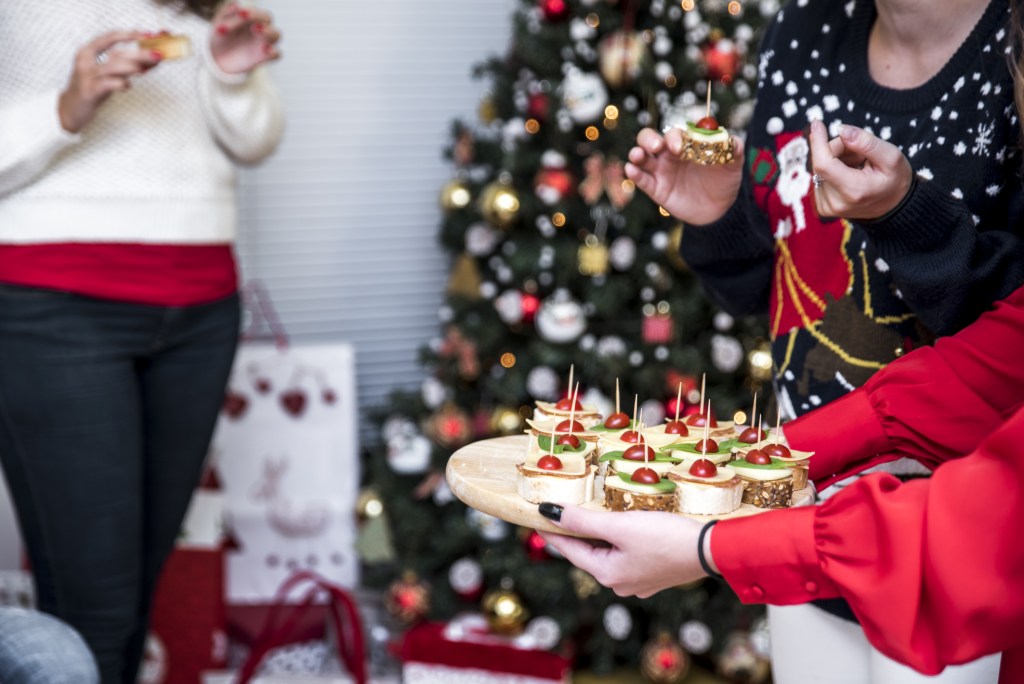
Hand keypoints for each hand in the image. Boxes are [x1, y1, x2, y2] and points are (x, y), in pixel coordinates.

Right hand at [58, 31, 162, 133]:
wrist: (71, 109)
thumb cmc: (93, 88)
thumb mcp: (108, 74)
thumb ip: (127, 65)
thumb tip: (153, 58)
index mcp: (88, 52)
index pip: (109, 38)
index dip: (128, 35)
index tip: (146, 34)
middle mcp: (85, 61)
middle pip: (116, 54)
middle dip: (139, 54)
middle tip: (158, 55)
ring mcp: (87, 76)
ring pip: (111, 67)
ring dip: (131, 67)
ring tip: (144, 70)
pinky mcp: (89, 91)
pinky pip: (107, 85)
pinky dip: (120, 83)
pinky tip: (128, 85)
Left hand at [210, 3, 281, 73]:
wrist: (218, 59)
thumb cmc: (222, 38)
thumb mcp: (220, 24)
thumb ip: (227, 13)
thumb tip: (236, 4)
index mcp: (250, 17)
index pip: (254, 10)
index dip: (248, 11)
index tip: (239, 13)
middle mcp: (260, 28)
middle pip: (267, 17)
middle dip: (256, 15)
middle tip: (242, 15)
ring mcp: (264, 43)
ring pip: (276, 34)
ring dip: (268, 31)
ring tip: (255, 29)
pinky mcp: (265, 57)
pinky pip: (277, 54)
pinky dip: (273, 51)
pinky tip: (263, 49)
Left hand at [536, 504, 707, 597]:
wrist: (709, 550)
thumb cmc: (665, 537)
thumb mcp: (620, 525)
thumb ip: (583, 520)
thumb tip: (549, 513)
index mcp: (607, 573)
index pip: (569, 549)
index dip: (552, 531)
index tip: (536, 518)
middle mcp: (619, 582)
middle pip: (588, 553)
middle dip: (575, 533)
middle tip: (561, 512)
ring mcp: (637, 580)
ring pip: (607, 554)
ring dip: (597, 535)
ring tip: (587, 516)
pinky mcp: (653, 573)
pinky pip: (625, 555)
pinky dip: (617, 540)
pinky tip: (619, 528)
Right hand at [625, 127, 744, 224]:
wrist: (721, 209)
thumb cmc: (724, 181)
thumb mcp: (733, 163)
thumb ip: (734, 148)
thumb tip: (732, 139)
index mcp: (685, 143)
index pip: (674, 133)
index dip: (674, 136)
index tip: (680, 147)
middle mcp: (669, 154)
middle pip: (650, 139)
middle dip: (649, 139)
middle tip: (657, 146)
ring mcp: (661, 171)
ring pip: (641, 157)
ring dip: (636, 153)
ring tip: (637, 156)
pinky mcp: (657, 189)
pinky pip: (642, 180)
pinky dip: (634, 174)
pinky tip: (631, 170)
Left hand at [809, 120, 913, 220]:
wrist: (894, 206)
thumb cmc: (895, 179)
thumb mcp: (891, 156)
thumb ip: (866, 142)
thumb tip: (841, 130)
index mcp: (853, 190)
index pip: (824, 164)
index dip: (818, 142)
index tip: (817, 123)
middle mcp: (836, 203)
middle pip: (823, 162)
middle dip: (839, 149)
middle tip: (862, 153)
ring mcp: (827, 207)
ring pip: (820, 168)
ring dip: (837, 160)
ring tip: (859, 166)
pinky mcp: (822, 206)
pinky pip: (820, 177)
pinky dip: (833, 170)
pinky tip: (850, 174)